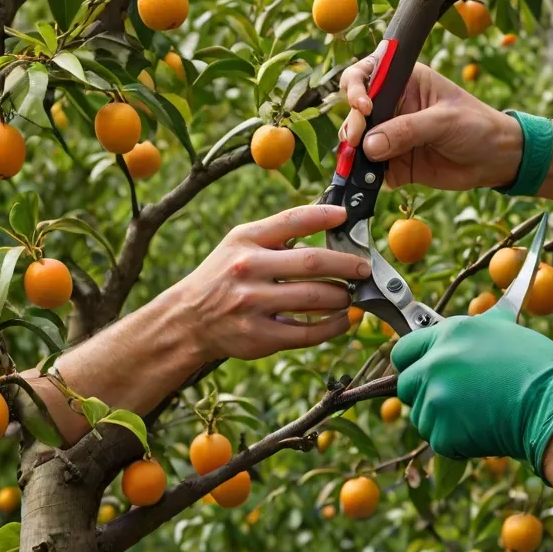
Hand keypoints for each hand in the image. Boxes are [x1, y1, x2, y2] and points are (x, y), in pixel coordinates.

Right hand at [173, 205, 369, 362]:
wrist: (188, 319)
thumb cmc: (224, 276)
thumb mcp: (239, 244)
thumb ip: (277, 235)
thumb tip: (328, 228)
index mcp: (246, 240)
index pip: (290, 221)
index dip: (322, 215)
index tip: (345, 215)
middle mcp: (248, 268)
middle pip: (312, 263)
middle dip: (347, 265)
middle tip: (364, 268)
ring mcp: (253, 304)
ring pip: (315, 298)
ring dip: (342, 296)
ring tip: (351, 294)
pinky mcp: (260, 336)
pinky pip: (308, 332)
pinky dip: (333, 326)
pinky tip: (342, 320)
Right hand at [339, 59, 522, 190]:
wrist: (496, 161)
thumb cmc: (477, 126)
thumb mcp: (444, 121)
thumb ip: (407, 130)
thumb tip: (369, 146)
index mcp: (404, 81)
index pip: (367, 75)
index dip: (356, 88)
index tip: (364, 106)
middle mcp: (392, 106)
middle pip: (356, 111)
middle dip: (353, 126)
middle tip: (356, 142)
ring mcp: (390, 136)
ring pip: (358, 142)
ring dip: (352, 153)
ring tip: (358, 164)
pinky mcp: (393, 163)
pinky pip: (370, 170)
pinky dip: (364, 176)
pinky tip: (366, 182)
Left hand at [391, 309, 552, 472]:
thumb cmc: (540, 367)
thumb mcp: (504, 331)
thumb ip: (473, 331)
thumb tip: (472, 324)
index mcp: (450, 333)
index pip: (405, 349)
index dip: (413, 363)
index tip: (423, 373)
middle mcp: (436, 362)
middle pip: (406, 385)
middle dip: (424, 394)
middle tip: (453, 400)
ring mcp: (436, 397)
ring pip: (421, 416)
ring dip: (441, 420)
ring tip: (478, 414)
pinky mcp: (443, 430)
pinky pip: (439, 440)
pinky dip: (457, 442)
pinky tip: (484, 430)